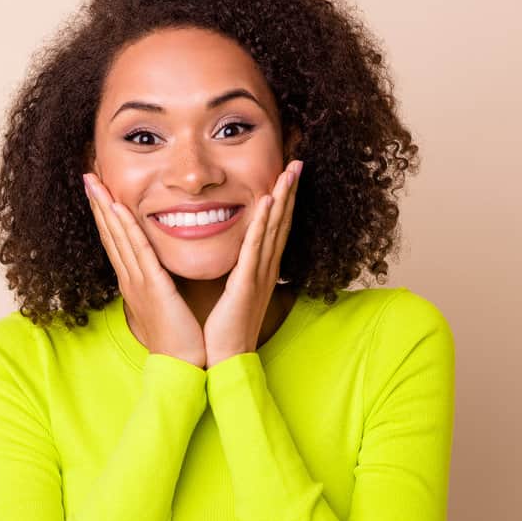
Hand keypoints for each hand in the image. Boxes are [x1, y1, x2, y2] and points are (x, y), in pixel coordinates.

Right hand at [83, 172, 206, 368]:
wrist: (183, 366)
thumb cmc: (181, 337)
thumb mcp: (168, 302)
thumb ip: (164, 282)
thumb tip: (165, 269)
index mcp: (135, 281)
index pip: (117, 240)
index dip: (107, 214)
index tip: (100, 189)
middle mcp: (130, 278)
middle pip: (110, 233)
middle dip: (99, 203)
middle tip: (88, 175)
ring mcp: (137, 281)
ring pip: (118, 236)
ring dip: (106, 207)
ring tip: (95, 182)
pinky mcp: (151, 286)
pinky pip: (137, 250)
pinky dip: (126, 227)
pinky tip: (118, 208)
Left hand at [202, 160, 302, 367]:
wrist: (224, 359)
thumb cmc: (225, 329)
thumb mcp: (235, 293)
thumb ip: (239, 272)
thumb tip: (237, 258)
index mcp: (262, 269)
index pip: (276, 227)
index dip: (284, 200)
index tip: (288, 174)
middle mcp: (266, 268)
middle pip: (282, 222)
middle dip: (290, 190)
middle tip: (297, 161)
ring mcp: (259, 274)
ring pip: (274, 228)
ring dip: (282, 198)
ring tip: (288, 171)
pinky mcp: (247, 283)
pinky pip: (256, 247)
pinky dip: (263, 223)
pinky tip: (268, 201)